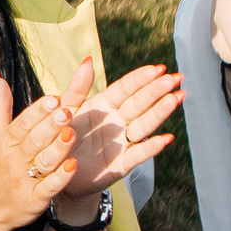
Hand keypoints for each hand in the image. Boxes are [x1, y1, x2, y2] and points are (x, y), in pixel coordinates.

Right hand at [0, 73, 79, 229]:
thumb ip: (0, 107)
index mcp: (3, 143)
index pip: (21, 124)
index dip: (37, 111)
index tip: (54, 98)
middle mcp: (12, 161)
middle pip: (33, 140)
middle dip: (50, 125)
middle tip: (66, 110)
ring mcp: (23, 182)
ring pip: (43, 162)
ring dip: (58, 148)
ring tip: (71, 133)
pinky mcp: (34, 200)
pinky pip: (48, 188)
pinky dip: (60, 177)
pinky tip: (73, 165)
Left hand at [50, 56, 182, 201]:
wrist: (55, 171)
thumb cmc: (60, 136)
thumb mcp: (66, 109)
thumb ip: (77, 87)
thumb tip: (88, 60)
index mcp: (104, 105)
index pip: (126, 88)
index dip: (141, 78)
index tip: (158, 68)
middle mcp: (117, 121)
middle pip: (140, 103)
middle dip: (157, 90)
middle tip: (175, 78)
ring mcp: (121, 142)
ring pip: (144, 125)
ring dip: (160, 112)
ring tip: (176, 98)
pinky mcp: (121, 164)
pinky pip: (137, 154)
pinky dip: (151, 148)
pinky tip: (165, 138)